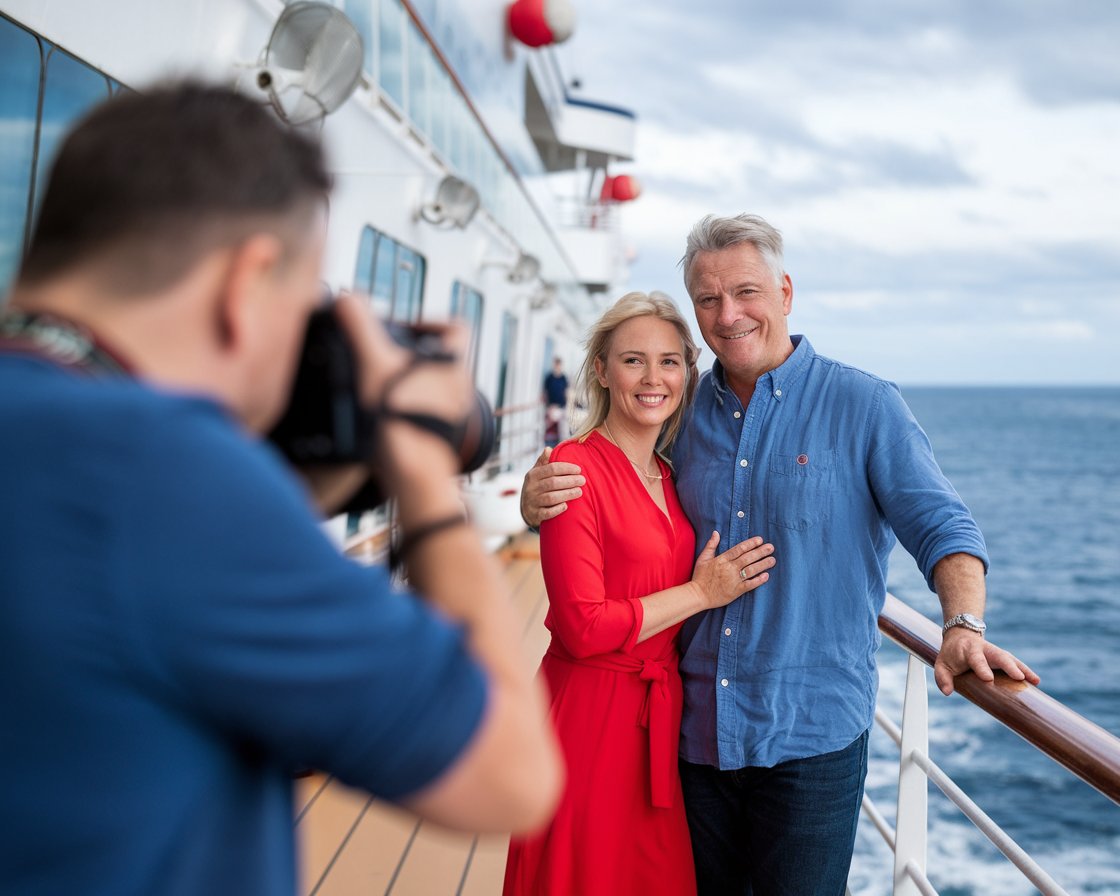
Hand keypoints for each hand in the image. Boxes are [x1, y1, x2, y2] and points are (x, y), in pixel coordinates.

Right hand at [333, 294, 471, 486]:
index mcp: (453, 364)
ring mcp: (452, 415)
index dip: (431, 321)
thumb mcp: (373, 362)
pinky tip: (382, 413)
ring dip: (409, 381)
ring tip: (379, 384)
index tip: (406, 328)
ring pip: (435, 386)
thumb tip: (347, 298)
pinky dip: (408, 407)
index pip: (457, 328)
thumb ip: (359, 325)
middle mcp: (460, 389)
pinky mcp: (440, 438)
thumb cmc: (400, 417)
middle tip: (383, 356)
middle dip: (412, 353)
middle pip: (442, 357)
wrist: (411, 472)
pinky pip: (427, 413)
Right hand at [520, 448, 584, 526]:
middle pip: (553, 483)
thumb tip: (549, 449)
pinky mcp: (535, 515)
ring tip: (579, 492)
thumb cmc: (536, 487)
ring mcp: (532, 502)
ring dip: (567, 494)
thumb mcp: (536, 473)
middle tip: (582, 480)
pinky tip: (566, 506)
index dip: (566, 468)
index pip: (551, 468)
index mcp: (533, 475)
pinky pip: (547, 513)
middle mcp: (531, 488)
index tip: (578, 469)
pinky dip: (557, 509)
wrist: (526, 509)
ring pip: (551, 498)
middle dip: (570, 481)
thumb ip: (543, 462)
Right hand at [690, 532, 774, 608]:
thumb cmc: (700, 577)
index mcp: (722, 559)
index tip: (760, 540)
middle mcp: (729, 568)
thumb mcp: (703, 558)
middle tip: (771, 547)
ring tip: (772, 560)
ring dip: (763, 564)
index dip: (750, 544)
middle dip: (760, 552)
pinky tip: (766, 576)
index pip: (739, 549)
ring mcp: (733, 580)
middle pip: (748, 558)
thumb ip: (711, 545)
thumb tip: (716, 532)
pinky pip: (749, 585)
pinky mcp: (736, 591)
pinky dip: (758, 580)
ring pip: (751, 570)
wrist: (698, 595)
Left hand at [933, 628, 1040, 695]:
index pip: (976, 659)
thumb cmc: (951, 654)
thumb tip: (947, 692)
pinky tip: (1035, 681)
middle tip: (1019, 677)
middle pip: (999, 656)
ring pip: (1011, 659)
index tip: (988, 679)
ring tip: (1035, 680)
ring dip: (1023, 669)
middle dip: (1009, 666)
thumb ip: (942, 678)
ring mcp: (996, 652)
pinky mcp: (1004, 657)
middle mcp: (985, 649)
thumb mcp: (942, 663)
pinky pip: (1016, 663)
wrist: (960, 635)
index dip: (982, 668)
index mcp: (969, 650)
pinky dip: (1025, 671)